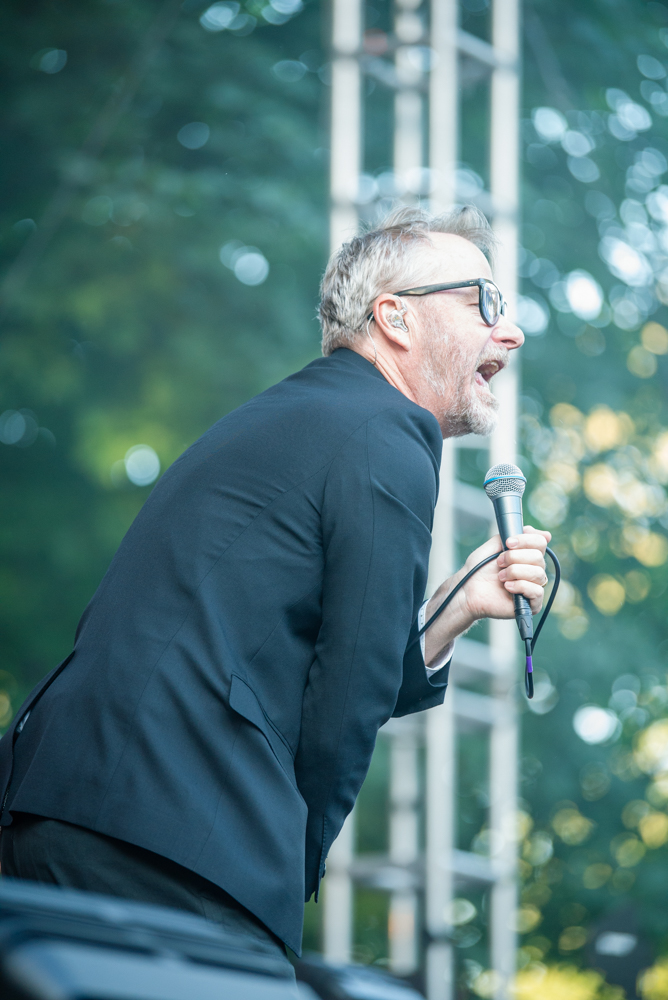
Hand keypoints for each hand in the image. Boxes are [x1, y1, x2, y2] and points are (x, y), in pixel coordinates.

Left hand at [422, 526, 550, 666]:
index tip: (508, 543)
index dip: (526, 539)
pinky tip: (507, 587)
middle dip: (515, 557)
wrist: (467, 590)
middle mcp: (532, 569)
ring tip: (500, 577)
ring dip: (515, 572)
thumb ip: (512, 535)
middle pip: (538, 557)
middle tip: (499, 562)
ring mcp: (532, 586)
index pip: (540, 542)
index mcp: (526, 555)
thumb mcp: (494, 545)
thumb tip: (539, 532)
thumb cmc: (478, 570)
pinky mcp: (531, 604)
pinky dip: (521, 586)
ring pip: (539, 573)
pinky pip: (537, 592)